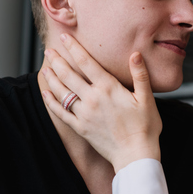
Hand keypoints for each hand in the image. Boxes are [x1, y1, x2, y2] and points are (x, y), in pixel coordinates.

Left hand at [40, 34, 162, 172]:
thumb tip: (135, 54)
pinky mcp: (80, 128)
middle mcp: (92, 99)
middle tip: (49, 50)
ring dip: (52, 78)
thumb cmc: (145, 128)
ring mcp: (84, 114)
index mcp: (109, 88)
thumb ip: (140, 75)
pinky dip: (51, 102)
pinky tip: (46, 93)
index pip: (86, 62)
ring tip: (45, 67)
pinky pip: (61, 113)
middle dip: (57, 60)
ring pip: (62, 92)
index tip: (65, 37)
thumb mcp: (147, 99)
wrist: (135, 156)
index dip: (74, 48)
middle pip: (69, 75)